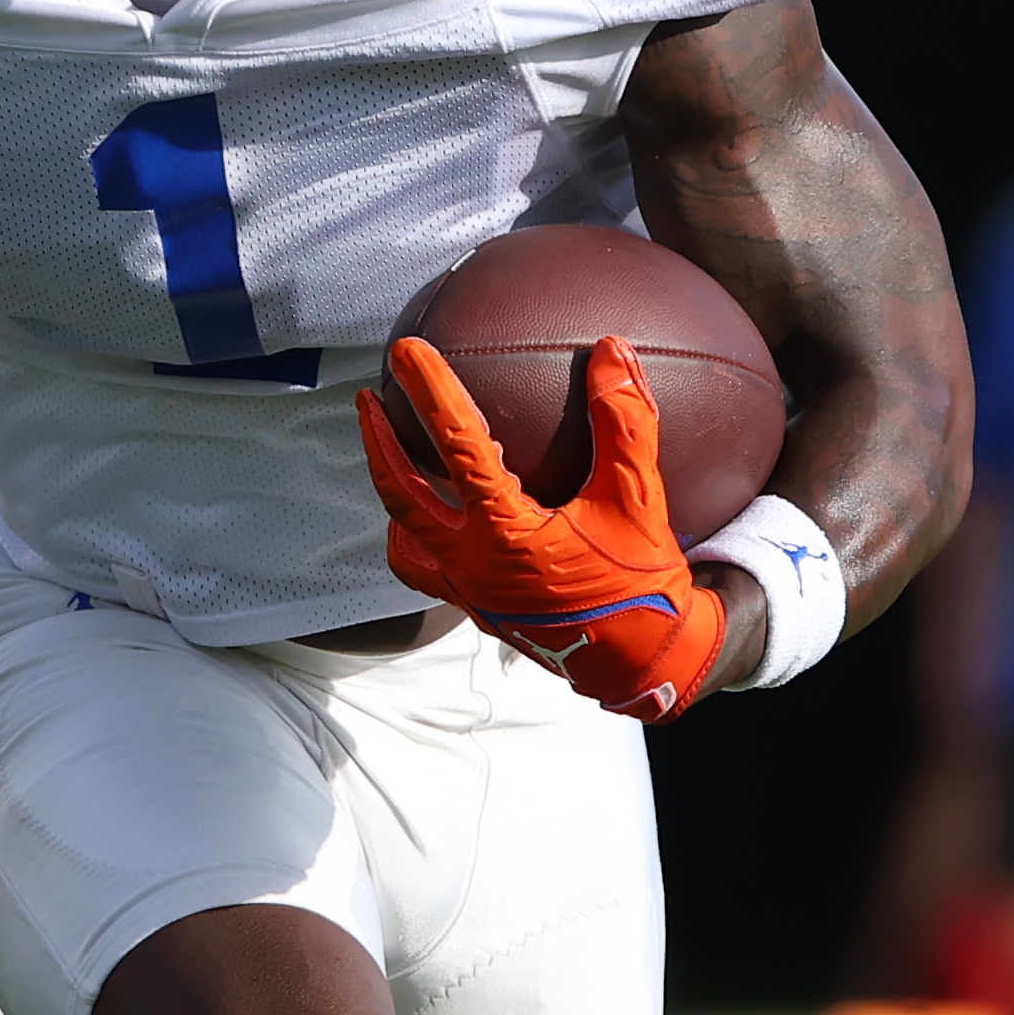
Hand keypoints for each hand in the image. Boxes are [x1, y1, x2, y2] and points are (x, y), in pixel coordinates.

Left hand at [357, 336, 728, 720]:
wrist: (644, 663)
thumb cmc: (641, 585)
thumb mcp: (639, 498)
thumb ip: (625, 422)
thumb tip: (614, 351)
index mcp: (505, 532)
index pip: (456, 444)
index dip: (430, 390)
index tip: (406, 351)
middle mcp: (473, 563)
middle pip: (401, 494)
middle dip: (377, 442)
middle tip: (368, 400)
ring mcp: (470, 591)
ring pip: (406, 538)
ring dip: (393, 494)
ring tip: (392, 459)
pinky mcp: (478, 609)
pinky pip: (426, 570)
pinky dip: (418, 538)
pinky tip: (436, 519)